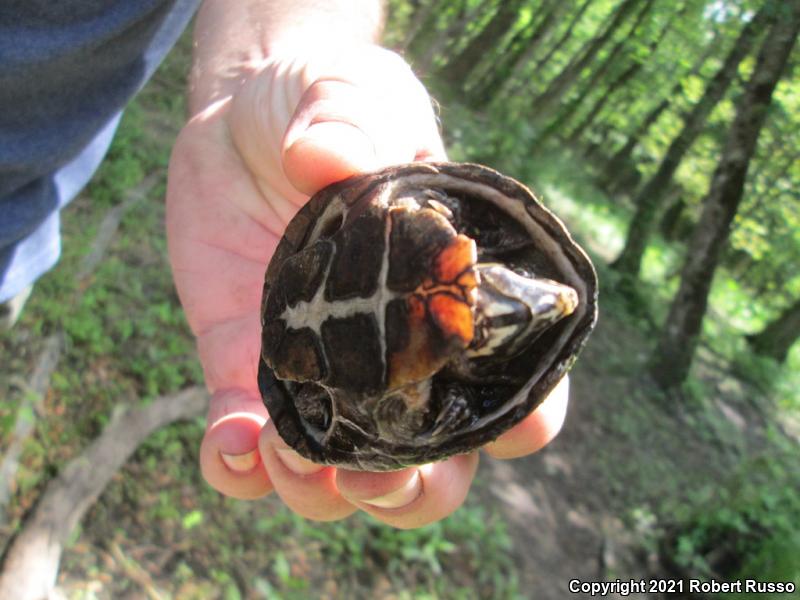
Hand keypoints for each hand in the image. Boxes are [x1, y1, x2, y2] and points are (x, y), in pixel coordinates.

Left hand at [166, 45, 567, 527]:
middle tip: (379, 478)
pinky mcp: (245, 368)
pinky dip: (240, 463)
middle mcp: (395, 352)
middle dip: (416, 491)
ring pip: (342, 474)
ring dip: (322, 491)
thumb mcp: (352, 93)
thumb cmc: (329, 102)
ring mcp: (322, 370)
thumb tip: (324, 157)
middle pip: (434, 462)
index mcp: (450, 296)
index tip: (500, 427)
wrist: (247, 118)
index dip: (522, 418)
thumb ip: (351, 119)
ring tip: (293, 452)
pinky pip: (246, 442)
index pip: (513, 378)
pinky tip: (232, 442)